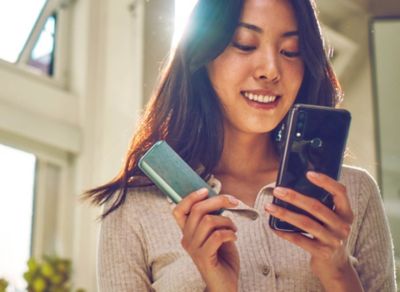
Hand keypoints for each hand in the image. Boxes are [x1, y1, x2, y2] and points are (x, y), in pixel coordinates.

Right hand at [173, 188, 239, 291]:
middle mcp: (186, 239)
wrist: (225, 285)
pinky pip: (217, 236)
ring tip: (234, 228)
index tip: (206, 191)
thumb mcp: (216, 234)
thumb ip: (213, 219)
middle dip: (218, 201)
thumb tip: (220, 200)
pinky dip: (230, 233)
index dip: (190, 197)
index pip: (178, 210)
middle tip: (234, 202)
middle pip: (197, 210)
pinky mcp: (204, 258)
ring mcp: (194, 249)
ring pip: (209, 221)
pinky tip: (234, 238)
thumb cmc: (222, 258)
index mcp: (187, 232)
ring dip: (227, 221)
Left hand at [265, 171, 362, 290]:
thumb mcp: (332, 220)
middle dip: (294, 197)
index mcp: (347, 213)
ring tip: (269, 206)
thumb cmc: (328, 235)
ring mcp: (333, 240)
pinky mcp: (322, 252)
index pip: (340, 192)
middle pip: (316, 207)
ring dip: (285, 213)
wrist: (335, 267)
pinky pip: (299, 240)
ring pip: (305, 223)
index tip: (308, 173)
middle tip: (277, 190)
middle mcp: (343, 226)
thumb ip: (323, 205)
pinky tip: (273, 226)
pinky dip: (284, 232)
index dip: (325, 181)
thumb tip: (295, 186)